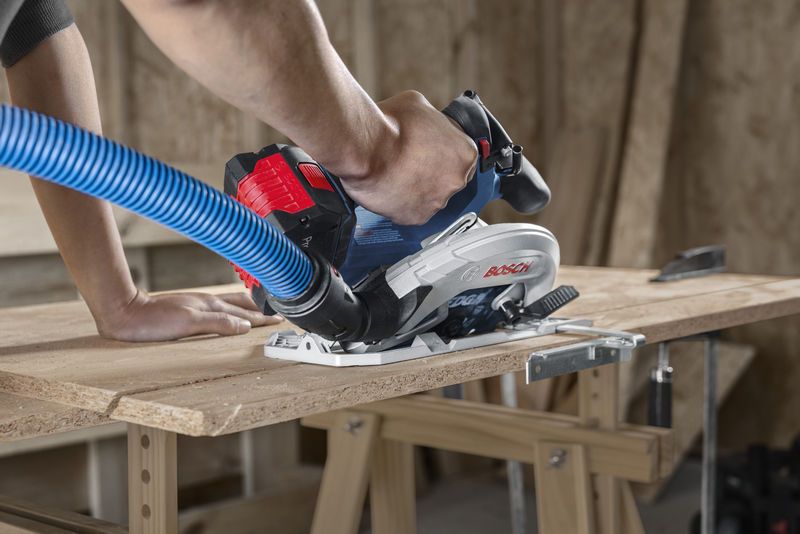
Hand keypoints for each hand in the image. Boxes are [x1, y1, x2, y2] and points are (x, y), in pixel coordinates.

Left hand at [95, 290, 281, 341]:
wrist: (124, 314)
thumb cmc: (152, 321)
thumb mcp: (189, 324)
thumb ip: (219, 323)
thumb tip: (245, 326)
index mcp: (210, 306)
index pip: (245, 313)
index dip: (263, 317)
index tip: (280, 319)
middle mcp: (206, 303)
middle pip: (241, 304)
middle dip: (261, 308)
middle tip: (277, 313)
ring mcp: (197, 304)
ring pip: (231, 303)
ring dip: (248, 306)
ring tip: (260, 308)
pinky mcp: (188, 308)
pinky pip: (219, 307)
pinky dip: (232, 308)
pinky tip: (228, 311)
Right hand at [340, 91, 476, 225]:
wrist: (367, 149)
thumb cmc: (391, 126)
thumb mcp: (418, 105)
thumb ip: (430, 120)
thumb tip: (424, 123)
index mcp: (465, 152)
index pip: (462, 157)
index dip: (444, 154)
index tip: (430, 152)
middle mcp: (456, 181)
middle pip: (447, 180)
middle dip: (431, 172)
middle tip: (410, 161)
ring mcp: (437, 202)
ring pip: (429, 197)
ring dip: (416, 188)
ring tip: (395, 173)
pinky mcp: (416, 217)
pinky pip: (411, 211)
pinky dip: (401, 203)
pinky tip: (389, 187)